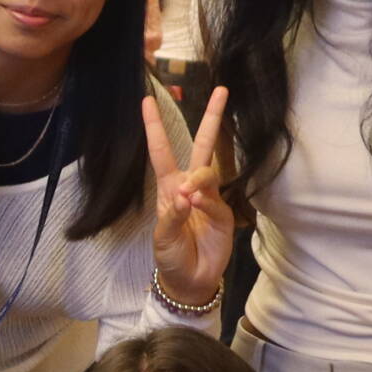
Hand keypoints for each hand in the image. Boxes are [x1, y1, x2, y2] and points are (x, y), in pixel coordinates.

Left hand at [147, 87, 233, 306]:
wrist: (188, 281)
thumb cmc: (170, 255)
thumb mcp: (162, 235)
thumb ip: (173, 214)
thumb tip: (187, 193)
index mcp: (169, 186)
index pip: (161, 150)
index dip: (155, 126)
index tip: (147, 99)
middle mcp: (190, 186)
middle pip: (203, 145)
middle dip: (213, 118)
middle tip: (223, 90)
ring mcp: (209, 199)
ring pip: (210, 172)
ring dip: (200, 178)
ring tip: (188, 194)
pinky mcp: (224, 215)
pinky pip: (215, 201)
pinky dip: (206, 202)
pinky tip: (196, 205)